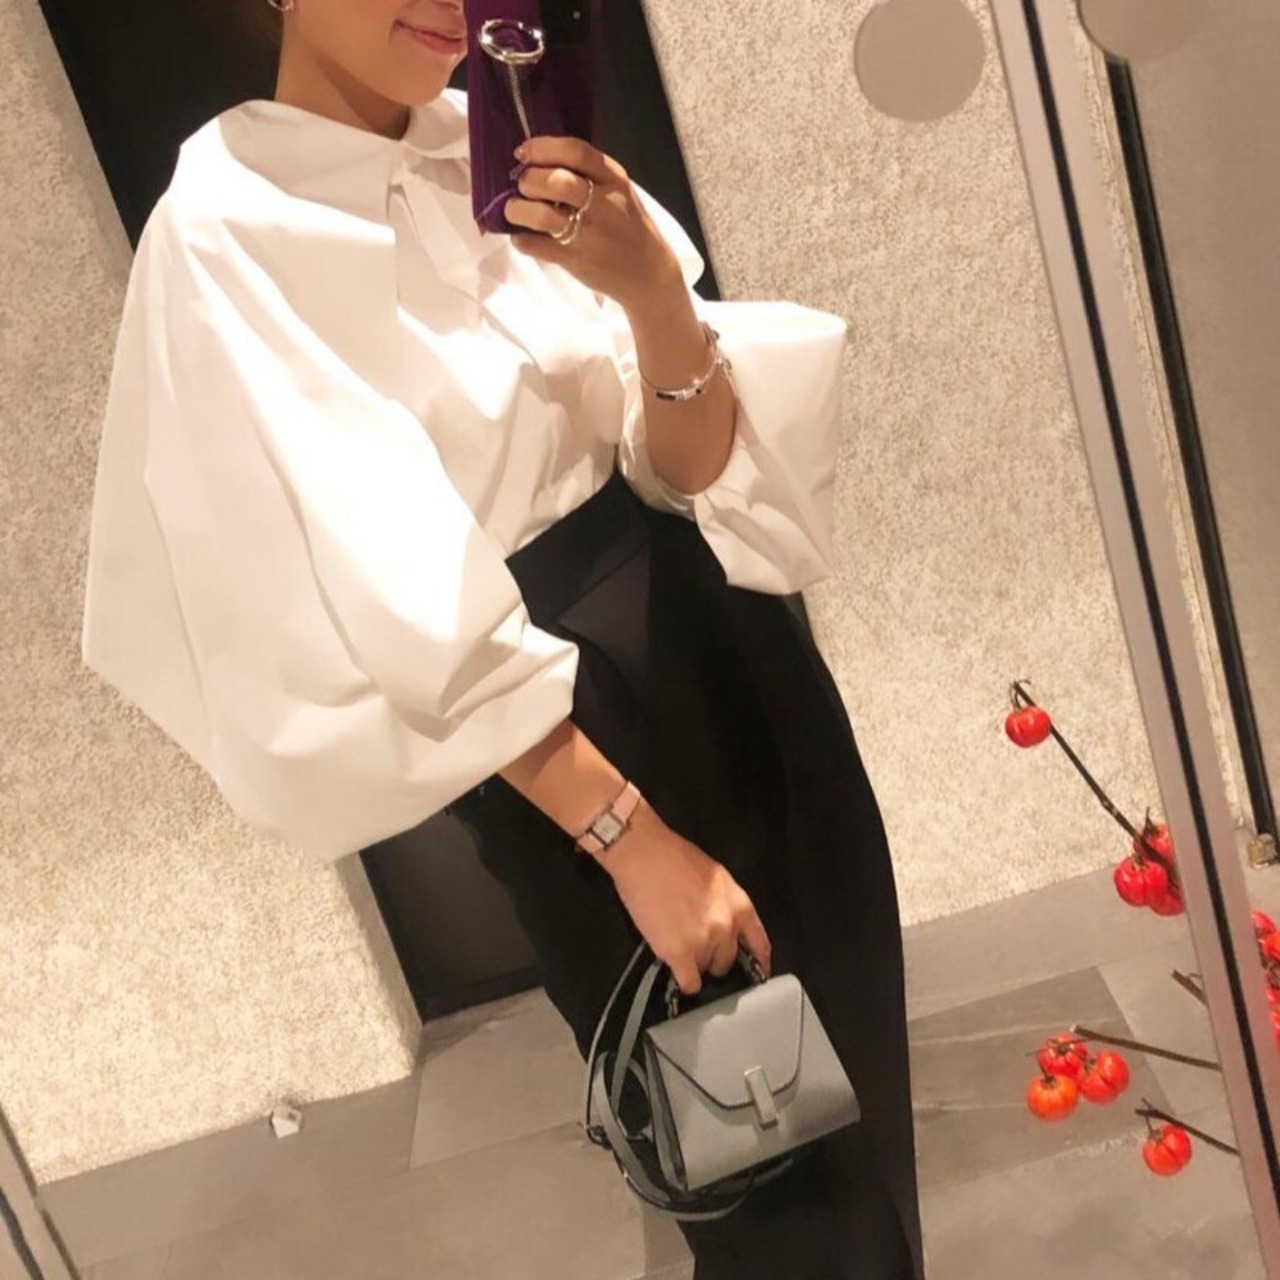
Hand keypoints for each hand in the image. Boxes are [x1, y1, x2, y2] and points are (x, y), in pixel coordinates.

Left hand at [503, 135, 683, 312]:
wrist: (647, 272)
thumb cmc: (627, 225)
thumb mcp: (617, 189)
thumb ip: (587, 172)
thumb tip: (538, 160)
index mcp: (613, 178)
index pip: (575, 151)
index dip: (542, 147)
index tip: (523, 152)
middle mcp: (602, 203)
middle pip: (556, 181)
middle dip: (528, 179)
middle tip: (522, 185)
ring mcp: (589, 234)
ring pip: (542, 215)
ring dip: (517, 210)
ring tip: (514, 210)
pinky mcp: (576, 260)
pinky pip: (536, 246)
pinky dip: (521, 239)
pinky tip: (524, 236)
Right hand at [594, 798, 772, 997]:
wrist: (644, 855)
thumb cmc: (676, 858)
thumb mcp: (717, 878)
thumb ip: (727, 906)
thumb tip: (727, 929)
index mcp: (740, 905)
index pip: (760, 945)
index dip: (758, 963)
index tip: (755, 972)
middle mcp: (727, 927)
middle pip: (728, 960)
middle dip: (714, 957)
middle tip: (695, 944)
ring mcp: (703, 942)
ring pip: (705, 970)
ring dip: (694, 964)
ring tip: (677, 944)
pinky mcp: (679, 954)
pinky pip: (689, 983)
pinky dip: (684, 981)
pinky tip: (675, 969)